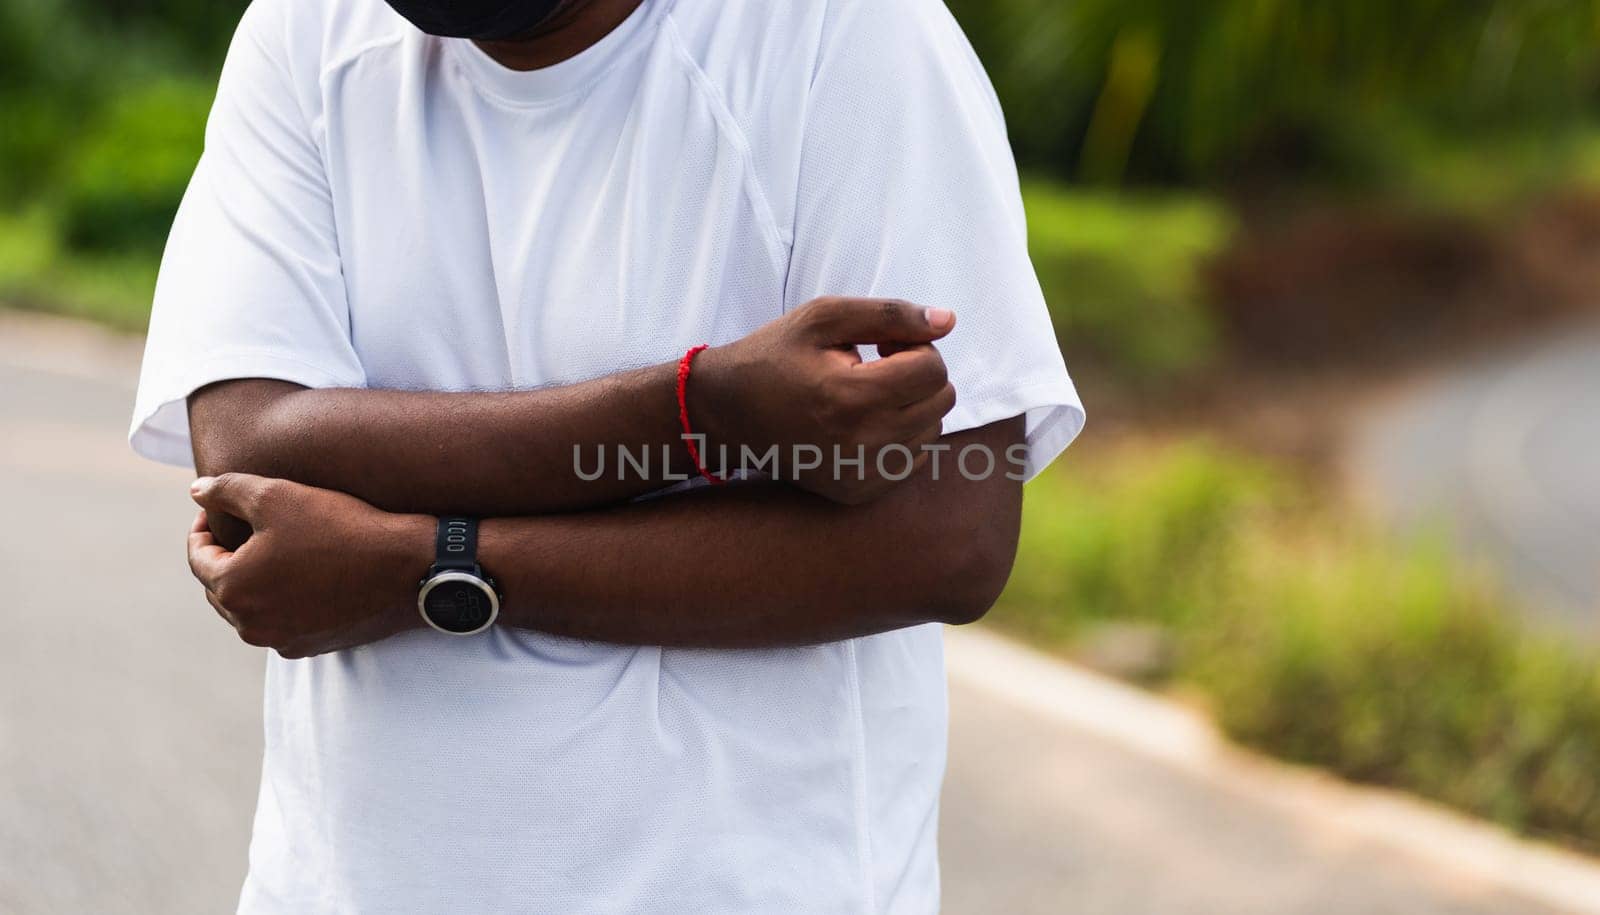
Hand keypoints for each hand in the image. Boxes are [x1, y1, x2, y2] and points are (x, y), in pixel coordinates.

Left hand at [185, 473, 431, 657]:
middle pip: (220, 586)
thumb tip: (197, 492)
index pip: (198, 556)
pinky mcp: (311, 647)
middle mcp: (249, 624)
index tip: (218, 506)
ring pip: (250, 607)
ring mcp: (281, 640)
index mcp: (233, 588)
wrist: (408, 569)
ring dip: (253, 580)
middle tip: (245, 526)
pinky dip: (281, 601)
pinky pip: (281, 622)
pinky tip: (303, 576)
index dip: (203, 526)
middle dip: (226, 555)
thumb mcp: (277, 494)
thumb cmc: (341, 528)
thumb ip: (226, 489)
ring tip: (273, 550)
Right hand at [692, 297, 958, 504]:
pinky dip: (899, 437)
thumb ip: (890, 314)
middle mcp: (863, 443)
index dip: (914, 346)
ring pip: (932, 431)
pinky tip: (863, 422)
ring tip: (867, 394)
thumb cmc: (773, 357)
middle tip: (876, 366)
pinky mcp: (859, 493)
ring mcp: (862, 475)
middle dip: (918, 374)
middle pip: (942, 401)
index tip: (882, 345)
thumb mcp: (823, 317)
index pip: (934, 369)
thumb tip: (948, 320)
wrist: (726, 415)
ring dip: (911, 406)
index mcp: (853, 396)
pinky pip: (913, 461)